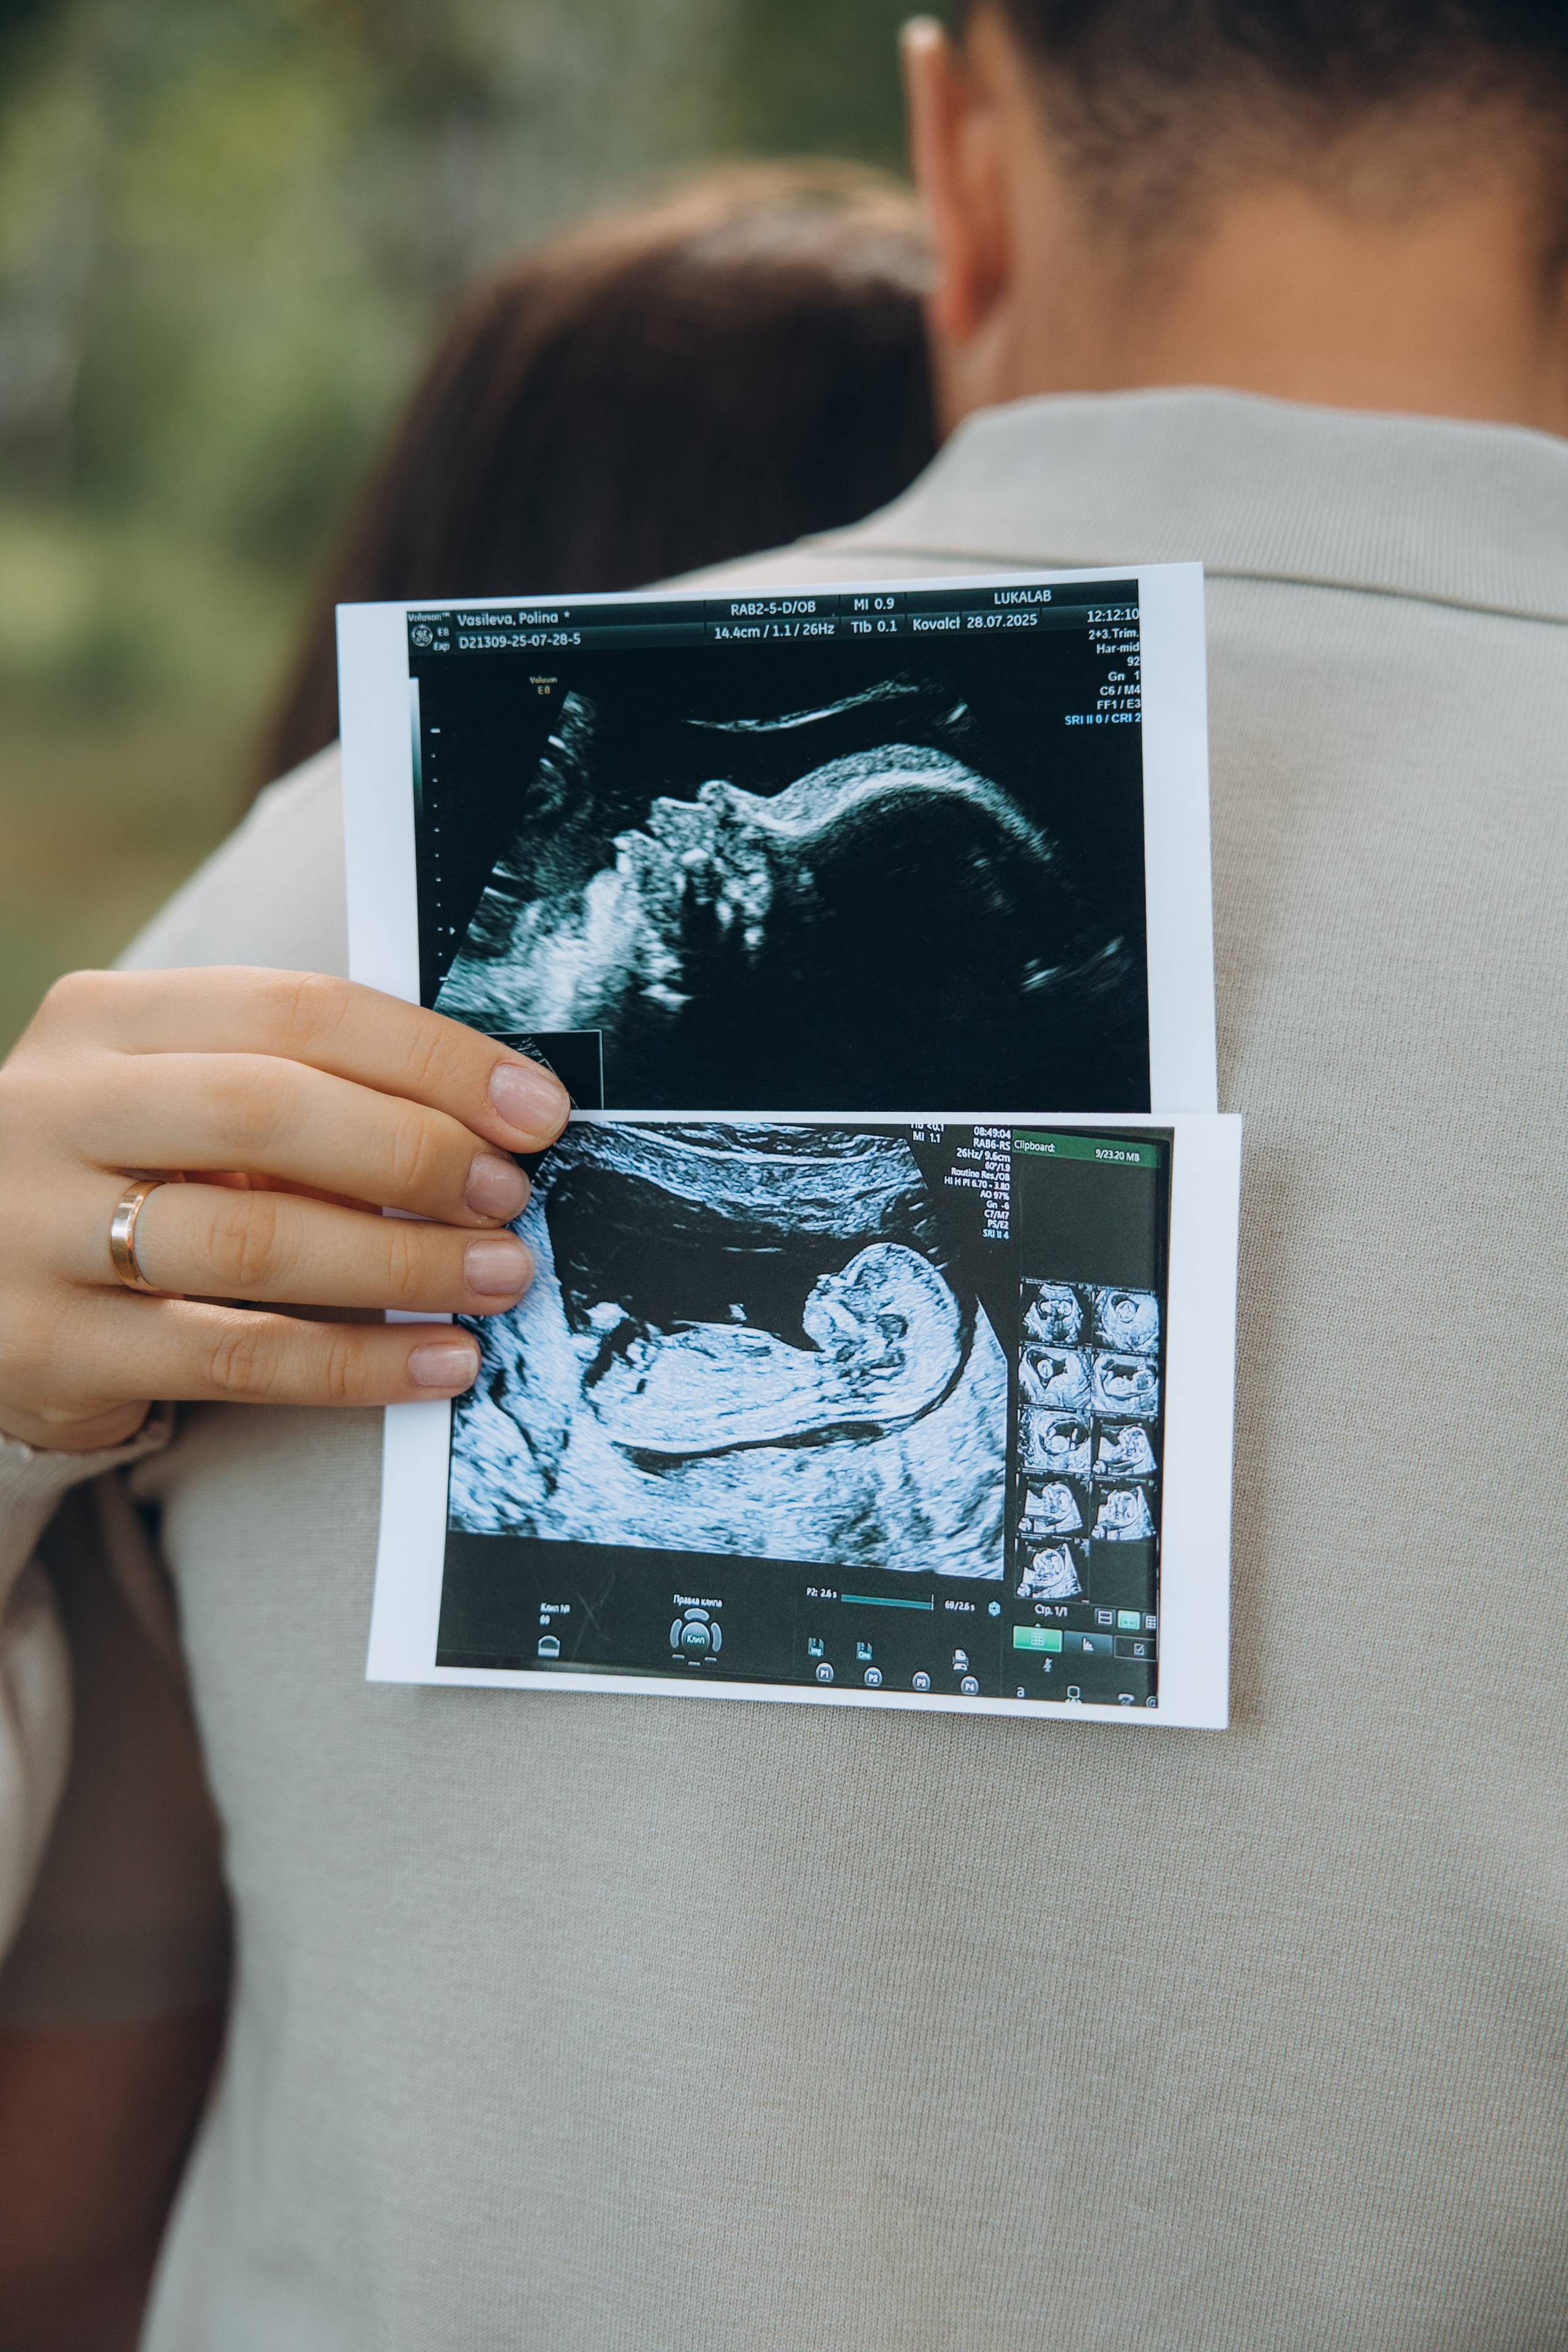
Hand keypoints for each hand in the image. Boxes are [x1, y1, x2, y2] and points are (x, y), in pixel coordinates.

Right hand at [0, 968, 570, 1450]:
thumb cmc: (117, 1178)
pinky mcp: (49, 1346)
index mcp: (104, 1020)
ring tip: (497, 1275)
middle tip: (510, 1196)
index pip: (296, 1011)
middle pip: (269, 1112)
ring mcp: (35, 1229)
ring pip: (255, 1240)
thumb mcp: (176, 1102)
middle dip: (417, 1154)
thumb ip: (297, 1092)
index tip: (534, 1109)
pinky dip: (356, 1363)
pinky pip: (235, 1355)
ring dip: (402, 1262)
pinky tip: (439, 1360)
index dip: (433, 1059)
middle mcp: (56, 1110)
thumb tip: (485, 1122)